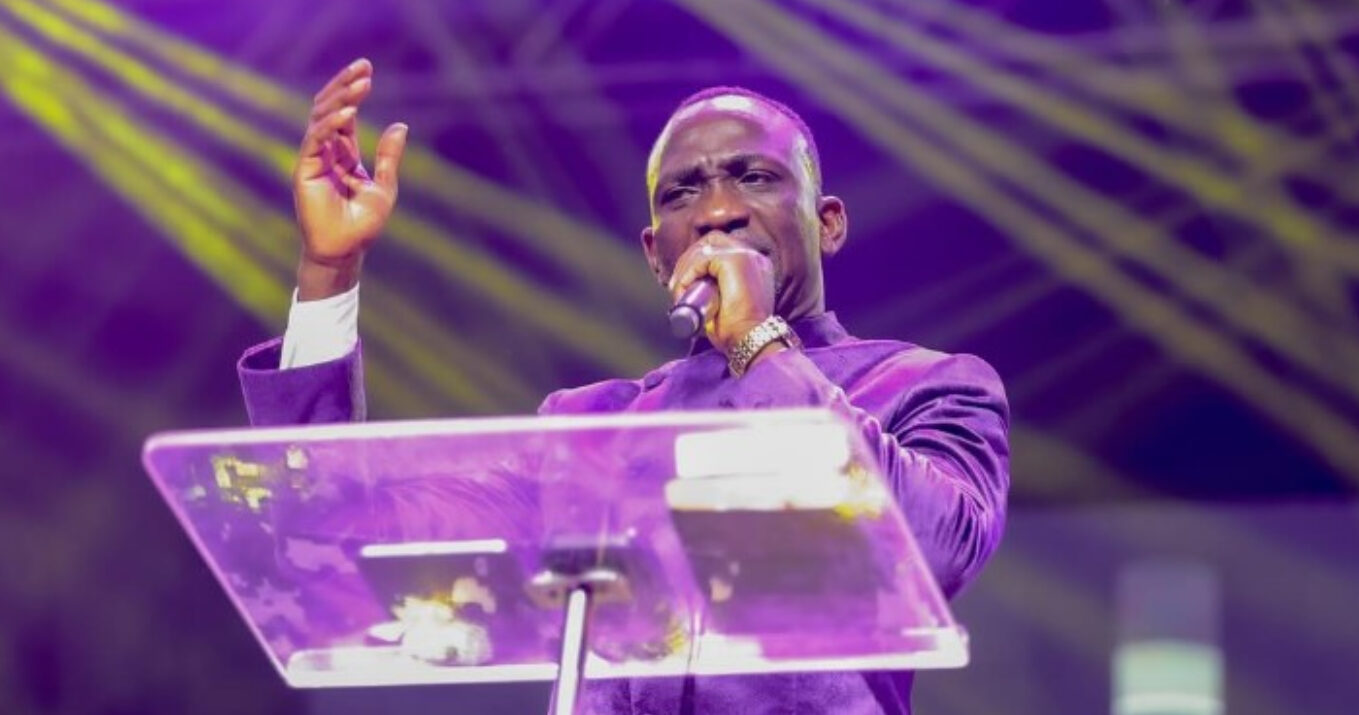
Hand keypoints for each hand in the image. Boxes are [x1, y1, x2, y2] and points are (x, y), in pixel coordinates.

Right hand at [293, 58, 407, 299]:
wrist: (345, 251)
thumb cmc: (362, 225)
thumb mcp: (383, 186)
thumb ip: (389, 157)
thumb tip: (401, 125)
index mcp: (342, 154)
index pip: (344, 114)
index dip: (353, 91)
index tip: (367, 70)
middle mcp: (324, 152)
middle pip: (329, 109)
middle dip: (345, 86)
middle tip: (364, 67)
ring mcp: (312, 159)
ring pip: (320, 119)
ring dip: (340, 99)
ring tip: (360, 84)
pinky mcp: (304, 170)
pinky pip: (315, 141)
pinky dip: (331, 126)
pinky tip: (349, 114)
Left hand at [668, 232, 776, 355]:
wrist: (750, 339)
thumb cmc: (737, 332)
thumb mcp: (726, 305)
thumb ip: (716, 292)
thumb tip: (690, 289)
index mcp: (754, 265)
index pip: (720, 248)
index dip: (698, 260)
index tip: (684, 282)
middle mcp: (753, 256)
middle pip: (712, 242)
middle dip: (689, 259)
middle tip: (677, 285)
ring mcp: (746, 256)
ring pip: (705, 248)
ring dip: (685, 268)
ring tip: (678, 291)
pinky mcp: (736, 261)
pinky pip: (703, 257)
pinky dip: (689, 271)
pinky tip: (683, 288)